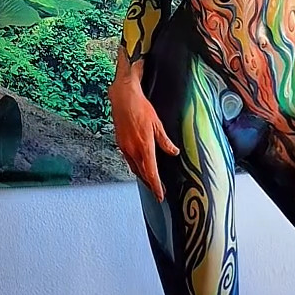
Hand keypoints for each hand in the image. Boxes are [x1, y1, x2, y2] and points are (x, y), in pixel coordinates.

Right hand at [109, 77, 178, 200]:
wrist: (123, 98)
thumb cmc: (140, 108)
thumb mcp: (157, 125)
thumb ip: (165, 142)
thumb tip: (173, 152)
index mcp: (144, 147)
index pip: (151, 173)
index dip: (156, 186)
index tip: (160, 195)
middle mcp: (133, 150)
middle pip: (142, 174)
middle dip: (150, 184)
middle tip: (157, 191)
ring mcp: (125, 148)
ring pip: (134, 168)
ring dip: (142, 176)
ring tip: (150, 182)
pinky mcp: (120, 144)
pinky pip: (129, 160)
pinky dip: (136, 166)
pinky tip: (140, 166)